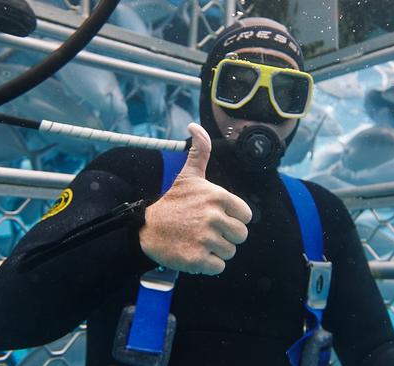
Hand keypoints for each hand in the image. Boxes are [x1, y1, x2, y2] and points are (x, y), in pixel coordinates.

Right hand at [139, 123, 252, 274]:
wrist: (147, 230)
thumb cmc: (173, 203)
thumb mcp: (189, 175)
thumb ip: (200, 151)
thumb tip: (196, 125)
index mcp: (218, 197)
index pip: (246, 216)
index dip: (233, 218)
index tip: (215, 216)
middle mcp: (214, 217)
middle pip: (240, 236)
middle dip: (226, 236)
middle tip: (206, 231)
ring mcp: (206, 239)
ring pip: (230, 252)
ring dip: (217, 250)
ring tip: (199, 240)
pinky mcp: (198, 260)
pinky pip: (219, 267)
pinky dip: (208, 264)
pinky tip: (194, 252)